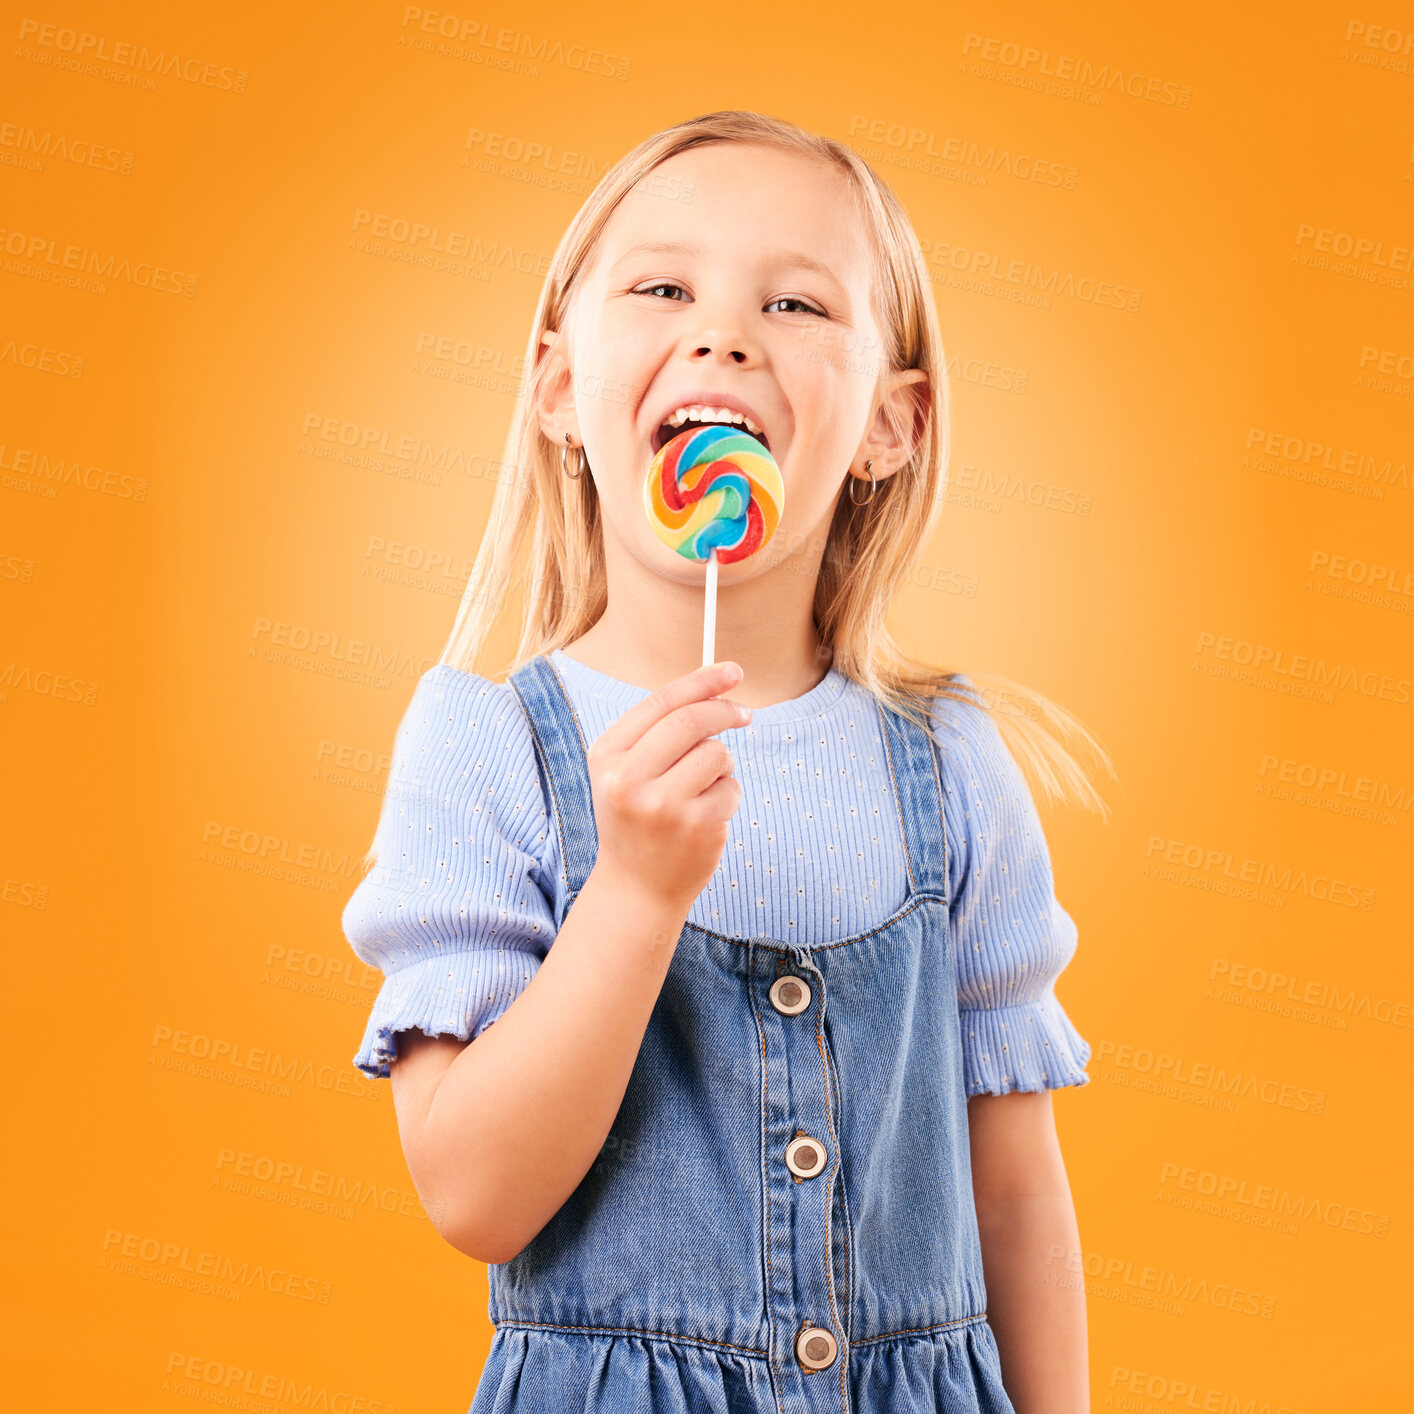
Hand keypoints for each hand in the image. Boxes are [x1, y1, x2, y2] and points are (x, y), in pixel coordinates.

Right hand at [585, 660, 750, 916]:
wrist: (636, 888)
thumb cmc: (637, 818)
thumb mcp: (627, 771)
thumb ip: (660, 730)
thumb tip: (718, 685)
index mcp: (606, 757)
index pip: (660, 702)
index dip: (701, 681)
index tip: (732, 671)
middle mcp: (628, 779)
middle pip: (692, 721)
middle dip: (725, 711)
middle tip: (744, 714)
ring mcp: (663, 806)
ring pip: (717, 754)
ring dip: (723, 763)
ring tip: (704, 787)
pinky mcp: (696, 827)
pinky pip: (731, 788)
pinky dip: (728, 795)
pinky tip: (706, 817)